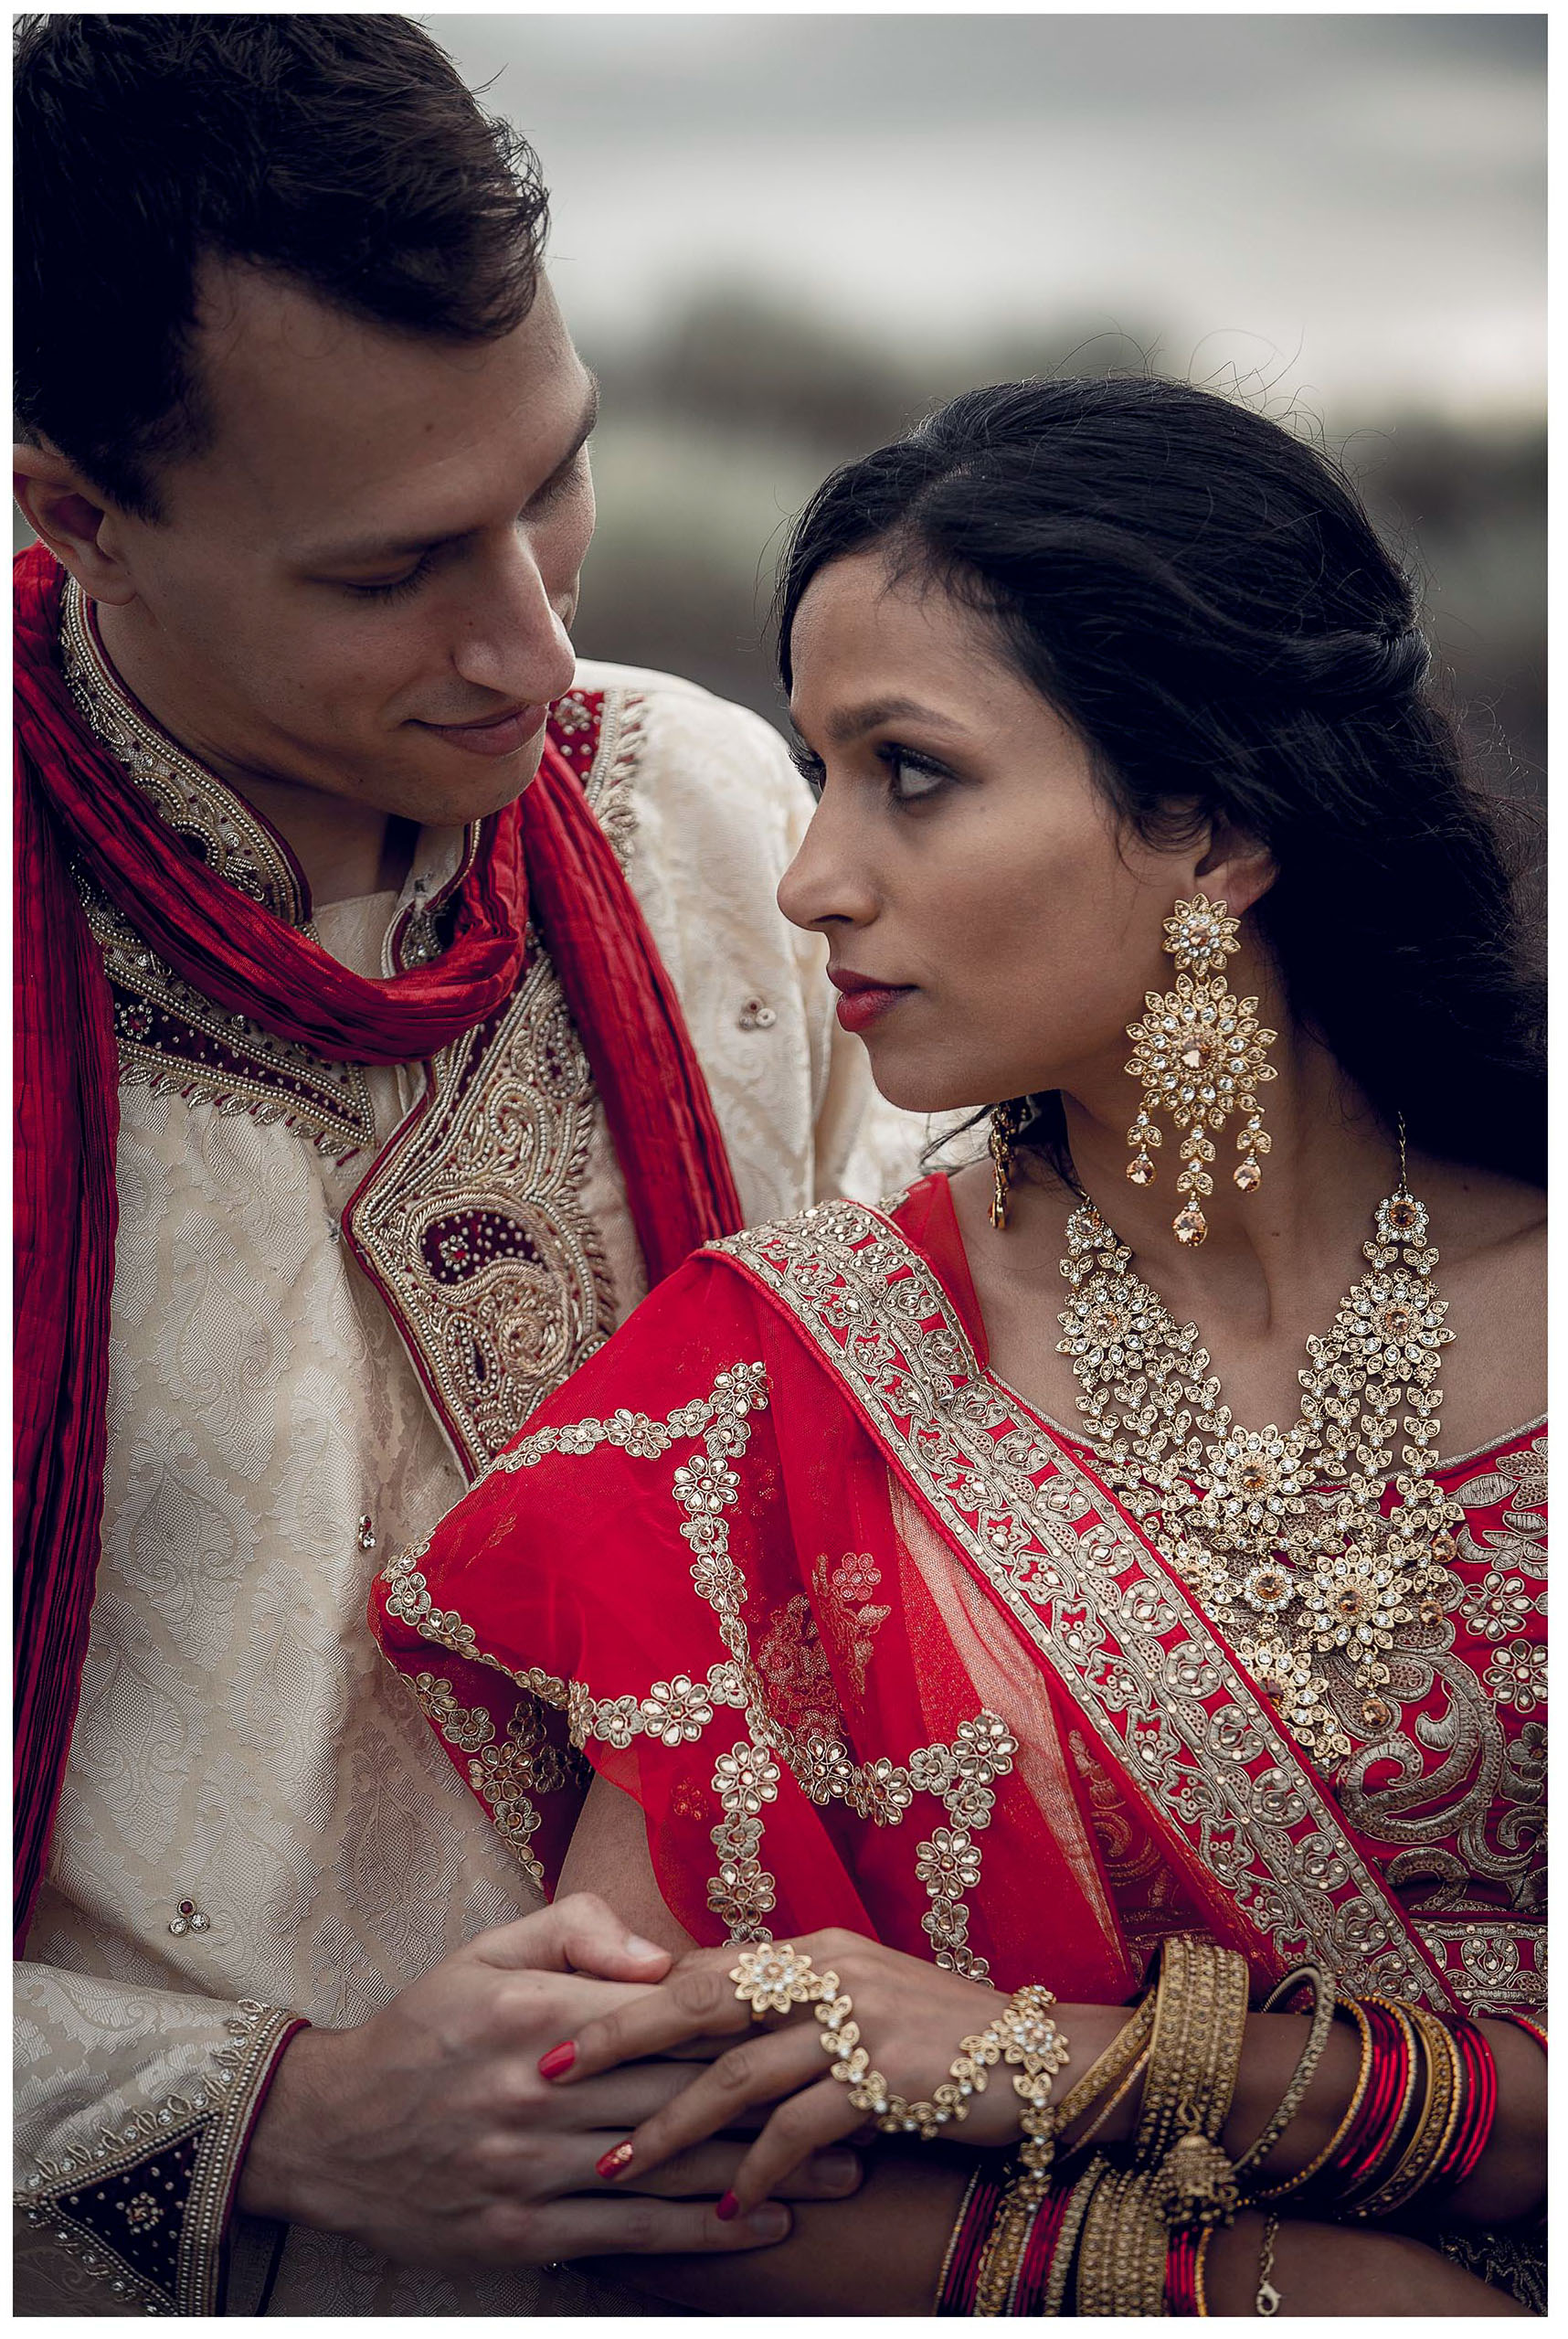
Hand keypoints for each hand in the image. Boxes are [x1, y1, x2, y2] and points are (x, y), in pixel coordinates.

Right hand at [237, 1893, 856, 2267]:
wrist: (328, 2133)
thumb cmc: (423, 2030)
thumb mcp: (486, 1952)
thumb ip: (575, 1932)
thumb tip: (661, 1955)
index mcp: (535, 2011)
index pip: (662, 2015)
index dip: (747, 2021)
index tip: (820, 2024)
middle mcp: (536, 2089)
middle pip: (683, 2093)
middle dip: (781, 2101)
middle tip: (866, 2103)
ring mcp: (527, 2167)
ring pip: (669, 2168)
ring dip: (765, 2172)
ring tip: (843, 2174)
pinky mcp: (519, 2231)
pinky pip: (627, 2233)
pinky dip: (701, 2235)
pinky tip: (762, 2228)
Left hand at [548, 1927, 1029, 2215]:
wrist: (1046, 2059)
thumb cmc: (943, 2037)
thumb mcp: (860, 1997)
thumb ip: (790, 2002)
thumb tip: (704, 2016)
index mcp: (812, 1950)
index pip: (702, 1966)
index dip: (629, 1997)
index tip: (563, 2023)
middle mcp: (826, 1973)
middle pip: (697, 1999)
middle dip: (616, 2039)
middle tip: (547, 2073)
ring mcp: (856, 2024)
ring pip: (737, 2072)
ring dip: (671, 2124)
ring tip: (617, 2164)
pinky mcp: (886, 2079)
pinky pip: (801, 2129)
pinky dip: (758, 2167)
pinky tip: (726, 2204)